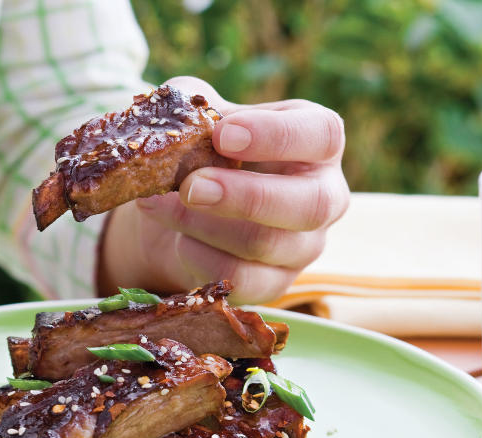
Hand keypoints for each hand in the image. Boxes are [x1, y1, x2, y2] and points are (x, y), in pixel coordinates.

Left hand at [98, 76, 348, 303]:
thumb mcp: (196, 117)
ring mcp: (303, 246)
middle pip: (310, 205)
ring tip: (158, 205)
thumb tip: (178, 130)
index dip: (276, 135)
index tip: (223, 134)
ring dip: (203, 225)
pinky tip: (176, 238)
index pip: (322, 134)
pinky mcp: (274, 283)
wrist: (179, 208)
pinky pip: (241, 279)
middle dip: (244, 196)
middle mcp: (323, 196)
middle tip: (190, 187)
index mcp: (316, 141)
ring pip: (265, 244)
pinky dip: (199, 257)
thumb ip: (192, 111)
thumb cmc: (202, 149)